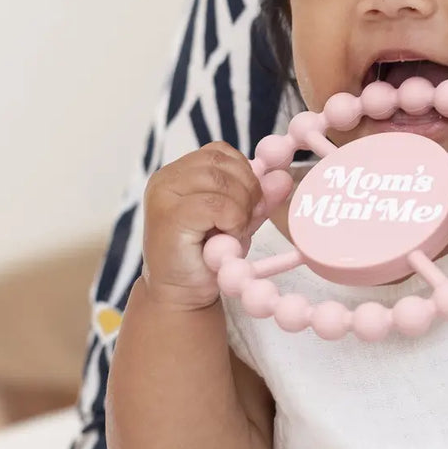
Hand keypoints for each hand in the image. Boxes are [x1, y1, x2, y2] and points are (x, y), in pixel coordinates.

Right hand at [142, 141, 267, 310]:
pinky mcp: (169, 216)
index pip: (220, 152)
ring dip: (240, 207)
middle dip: (246, 190)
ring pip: (221, 181)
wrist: (181, 296)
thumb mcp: (239, 219)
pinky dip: (232, 221)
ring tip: (233, 231)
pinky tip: (226, 239)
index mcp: (178, 172)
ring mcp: (164, 196)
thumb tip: (283, 175)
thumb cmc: (206, 256)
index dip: (245, 173)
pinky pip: (216, 205)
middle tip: (245, 220)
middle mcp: (165, 179)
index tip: (250, 203)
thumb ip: (259, 197)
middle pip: (221, 162)